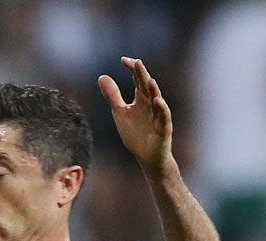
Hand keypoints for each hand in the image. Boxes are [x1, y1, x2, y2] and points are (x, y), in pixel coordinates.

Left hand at [99, 56, 174, 176]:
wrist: (147, 156)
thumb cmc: (135, 134)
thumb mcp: (119, 113)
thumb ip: (112, 96)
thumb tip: (102, 76)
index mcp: (141, 98)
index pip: (137, 79)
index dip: (132, 69)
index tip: (123, 60)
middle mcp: (151, 103)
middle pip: (146, 86)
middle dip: (142, 75)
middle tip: (136, 62)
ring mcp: (158, 115)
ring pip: (157, 99)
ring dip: (153, 90)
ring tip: (149, 79)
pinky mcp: (164, 127)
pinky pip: (163, 116)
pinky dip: (161, 108)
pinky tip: (158, 100)